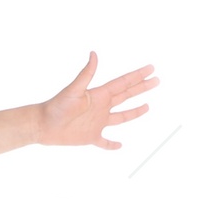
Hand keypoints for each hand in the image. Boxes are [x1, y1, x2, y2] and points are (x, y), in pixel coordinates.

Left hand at [35, 53, 157, 150]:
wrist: (43, 125)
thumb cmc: (56, 106)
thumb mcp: (73, 90)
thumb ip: (86, 74)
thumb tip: (94, 54)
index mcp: (99, 94)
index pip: (123, 83)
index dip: (137, 76)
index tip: (151, 69)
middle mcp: (101, 107)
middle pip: (126, 96)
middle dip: (142, 88)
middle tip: (156, 81)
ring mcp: (97, 122)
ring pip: (121, 117)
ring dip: (134, 112)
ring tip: (147, 107)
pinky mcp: (91, 137)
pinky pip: (105, 142)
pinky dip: (112, 144)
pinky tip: (120, 145)